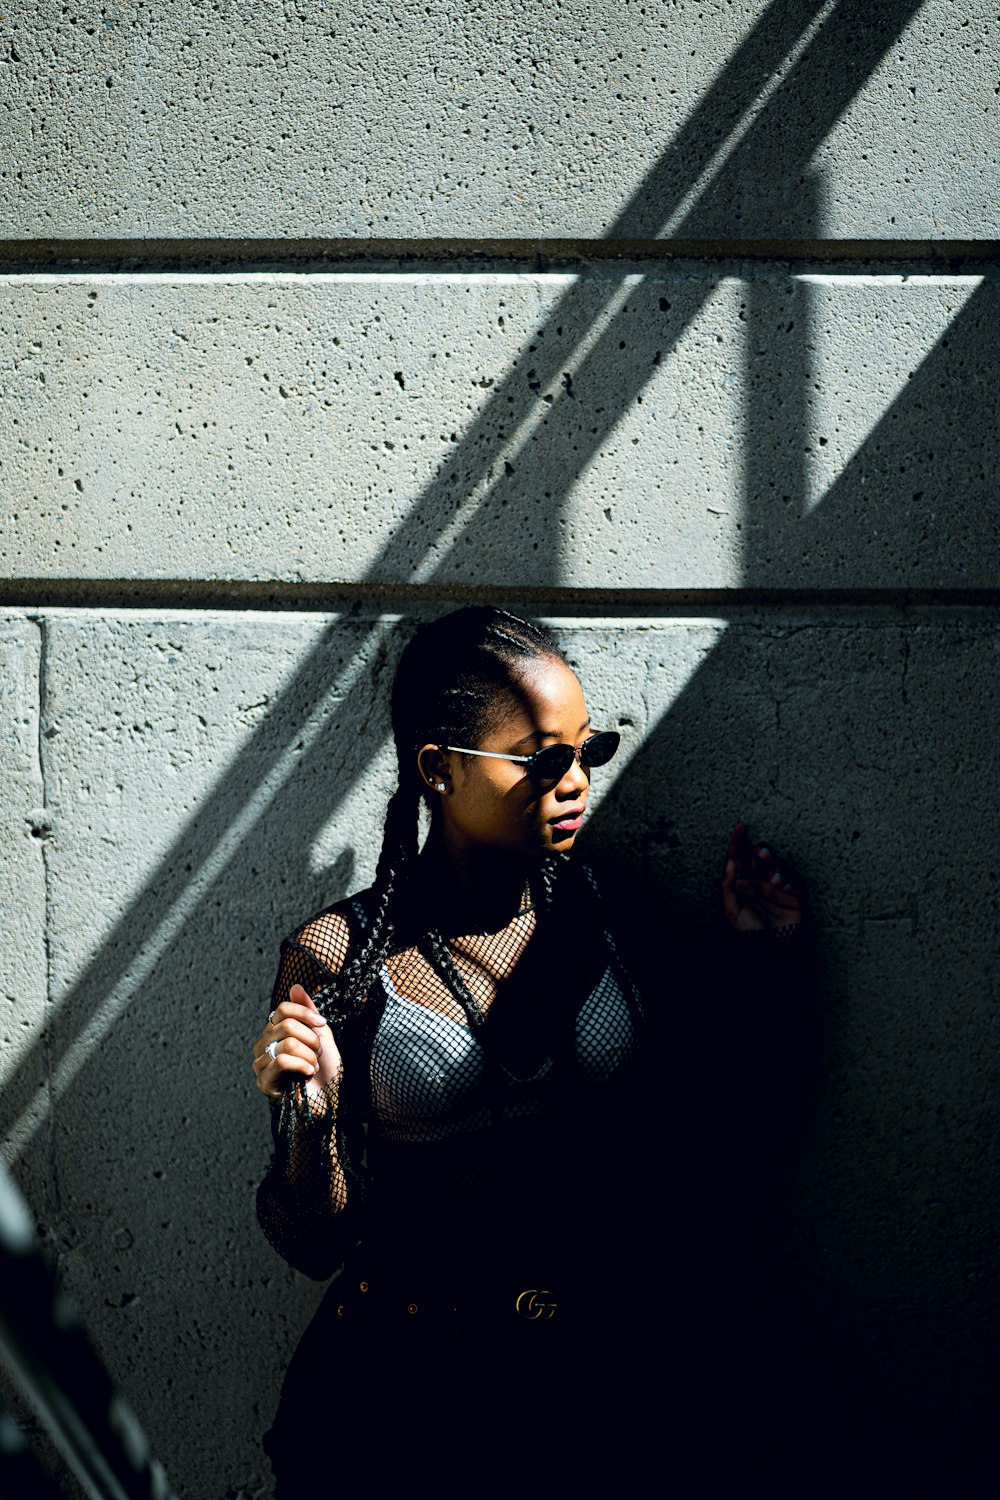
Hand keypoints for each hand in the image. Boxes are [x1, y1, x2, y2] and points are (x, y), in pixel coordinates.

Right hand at [251, 984, 341, 1099]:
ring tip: (314, 1066)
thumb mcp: (321, 1033)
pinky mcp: (263, 1082)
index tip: (323, 1024)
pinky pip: (280, 1060)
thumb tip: (295, 986)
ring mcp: (261, 1064)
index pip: (283, 1009)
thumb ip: (307, 1010)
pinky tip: (308, 1074)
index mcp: (275, 1031)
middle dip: (311, 1039)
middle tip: (318, 1053)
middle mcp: (263, 1045)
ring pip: (285, 1043)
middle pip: (286, 1025)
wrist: (332, 1097)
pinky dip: (301, 1065)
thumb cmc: (327, 1067)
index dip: (305, 1013)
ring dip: (308, 1055)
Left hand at [722, 823, 802, 932]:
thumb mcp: (732, 912)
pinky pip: (795, 880)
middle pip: (760, 857)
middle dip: (762, 850)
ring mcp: (777, 889)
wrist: (772, 954)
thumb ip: (728, 887)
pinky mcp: (794, 897)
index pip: (739, 858)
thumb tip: (730, 863)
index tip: (740, 827)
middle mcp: (759, 883)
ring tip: (774, 879)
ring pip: (778, 865)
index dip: (738, 841)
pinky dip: (790, 879)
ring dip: (776, 867)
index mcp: (741, 884)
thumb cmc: (750, 935)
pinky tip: (785, 886)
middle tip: (762, 854)